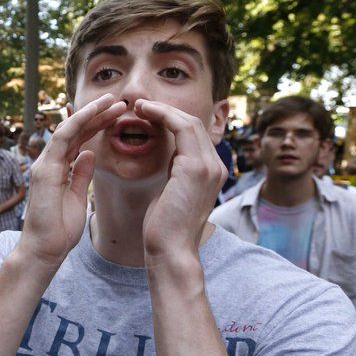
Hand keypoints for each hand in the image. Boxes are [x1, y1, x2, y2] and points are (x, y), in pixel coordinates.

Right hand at [19, 95, 126, 266]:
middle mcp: (50, 162)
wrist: (45, 250)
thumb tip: (89, 154)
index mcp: (59, 169)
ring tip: (110, 101)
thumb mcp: (77, 197)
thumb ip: (80, 174)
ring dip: (90, 112)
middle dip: (97, 114)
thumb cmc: (59, 230)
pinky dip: (77, 123)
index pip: (80, 140)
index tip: (117, 115)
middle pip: (76, 131)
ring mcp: (45, 164)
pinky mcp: (44, 170)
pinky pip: (61, 139)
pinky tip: (92, 112)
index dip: (97, 124)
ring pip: (68, 129)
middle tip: (119, 102)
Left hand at [135, 99, 226, 257]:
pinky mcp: (196, 168)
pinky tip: (144, 113)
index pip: (194, 135)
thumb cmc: (164, 227)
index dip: (172, 120)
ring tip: (139, 107)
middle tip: (141, 105)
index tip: (148, 115)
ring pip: (189, 121)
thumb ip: (176, 172)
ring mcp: (209, 166)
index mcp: (211, 172)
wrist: (170, 250)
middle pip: (194, 123)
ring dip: (163, 110)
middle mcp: (215, 166)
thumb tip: (168, 158)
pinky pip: (181, 128)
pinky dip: (163, 116)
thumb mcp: (172, 192)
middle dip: (167, 111)